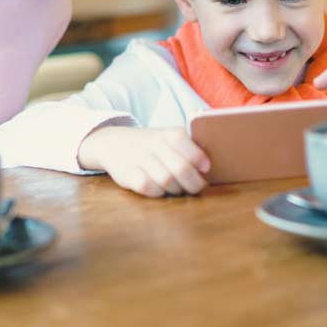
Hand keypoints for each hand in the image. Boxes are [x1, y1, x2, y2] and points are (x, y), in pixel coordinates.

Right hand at [77, 126, 210, 197]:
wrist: (114, 143)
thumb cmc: (153, 145)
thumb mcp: (169, 138)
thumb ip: (190, 148)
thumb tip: (212, 169)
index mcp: (168, 134)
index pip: (185, 143)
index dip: (199, 158)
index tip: (207, 168)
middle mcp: (153, 144)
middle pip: (180, 167)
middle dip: (194, 182)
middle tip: (198, 186)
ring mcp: (139, 159)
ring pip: (166, 180)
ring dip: (177, 189)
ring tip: (179, 188)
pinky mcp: (127, 174)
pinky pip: (148, 188)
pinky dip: (159, 192)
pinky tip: (161, 189)